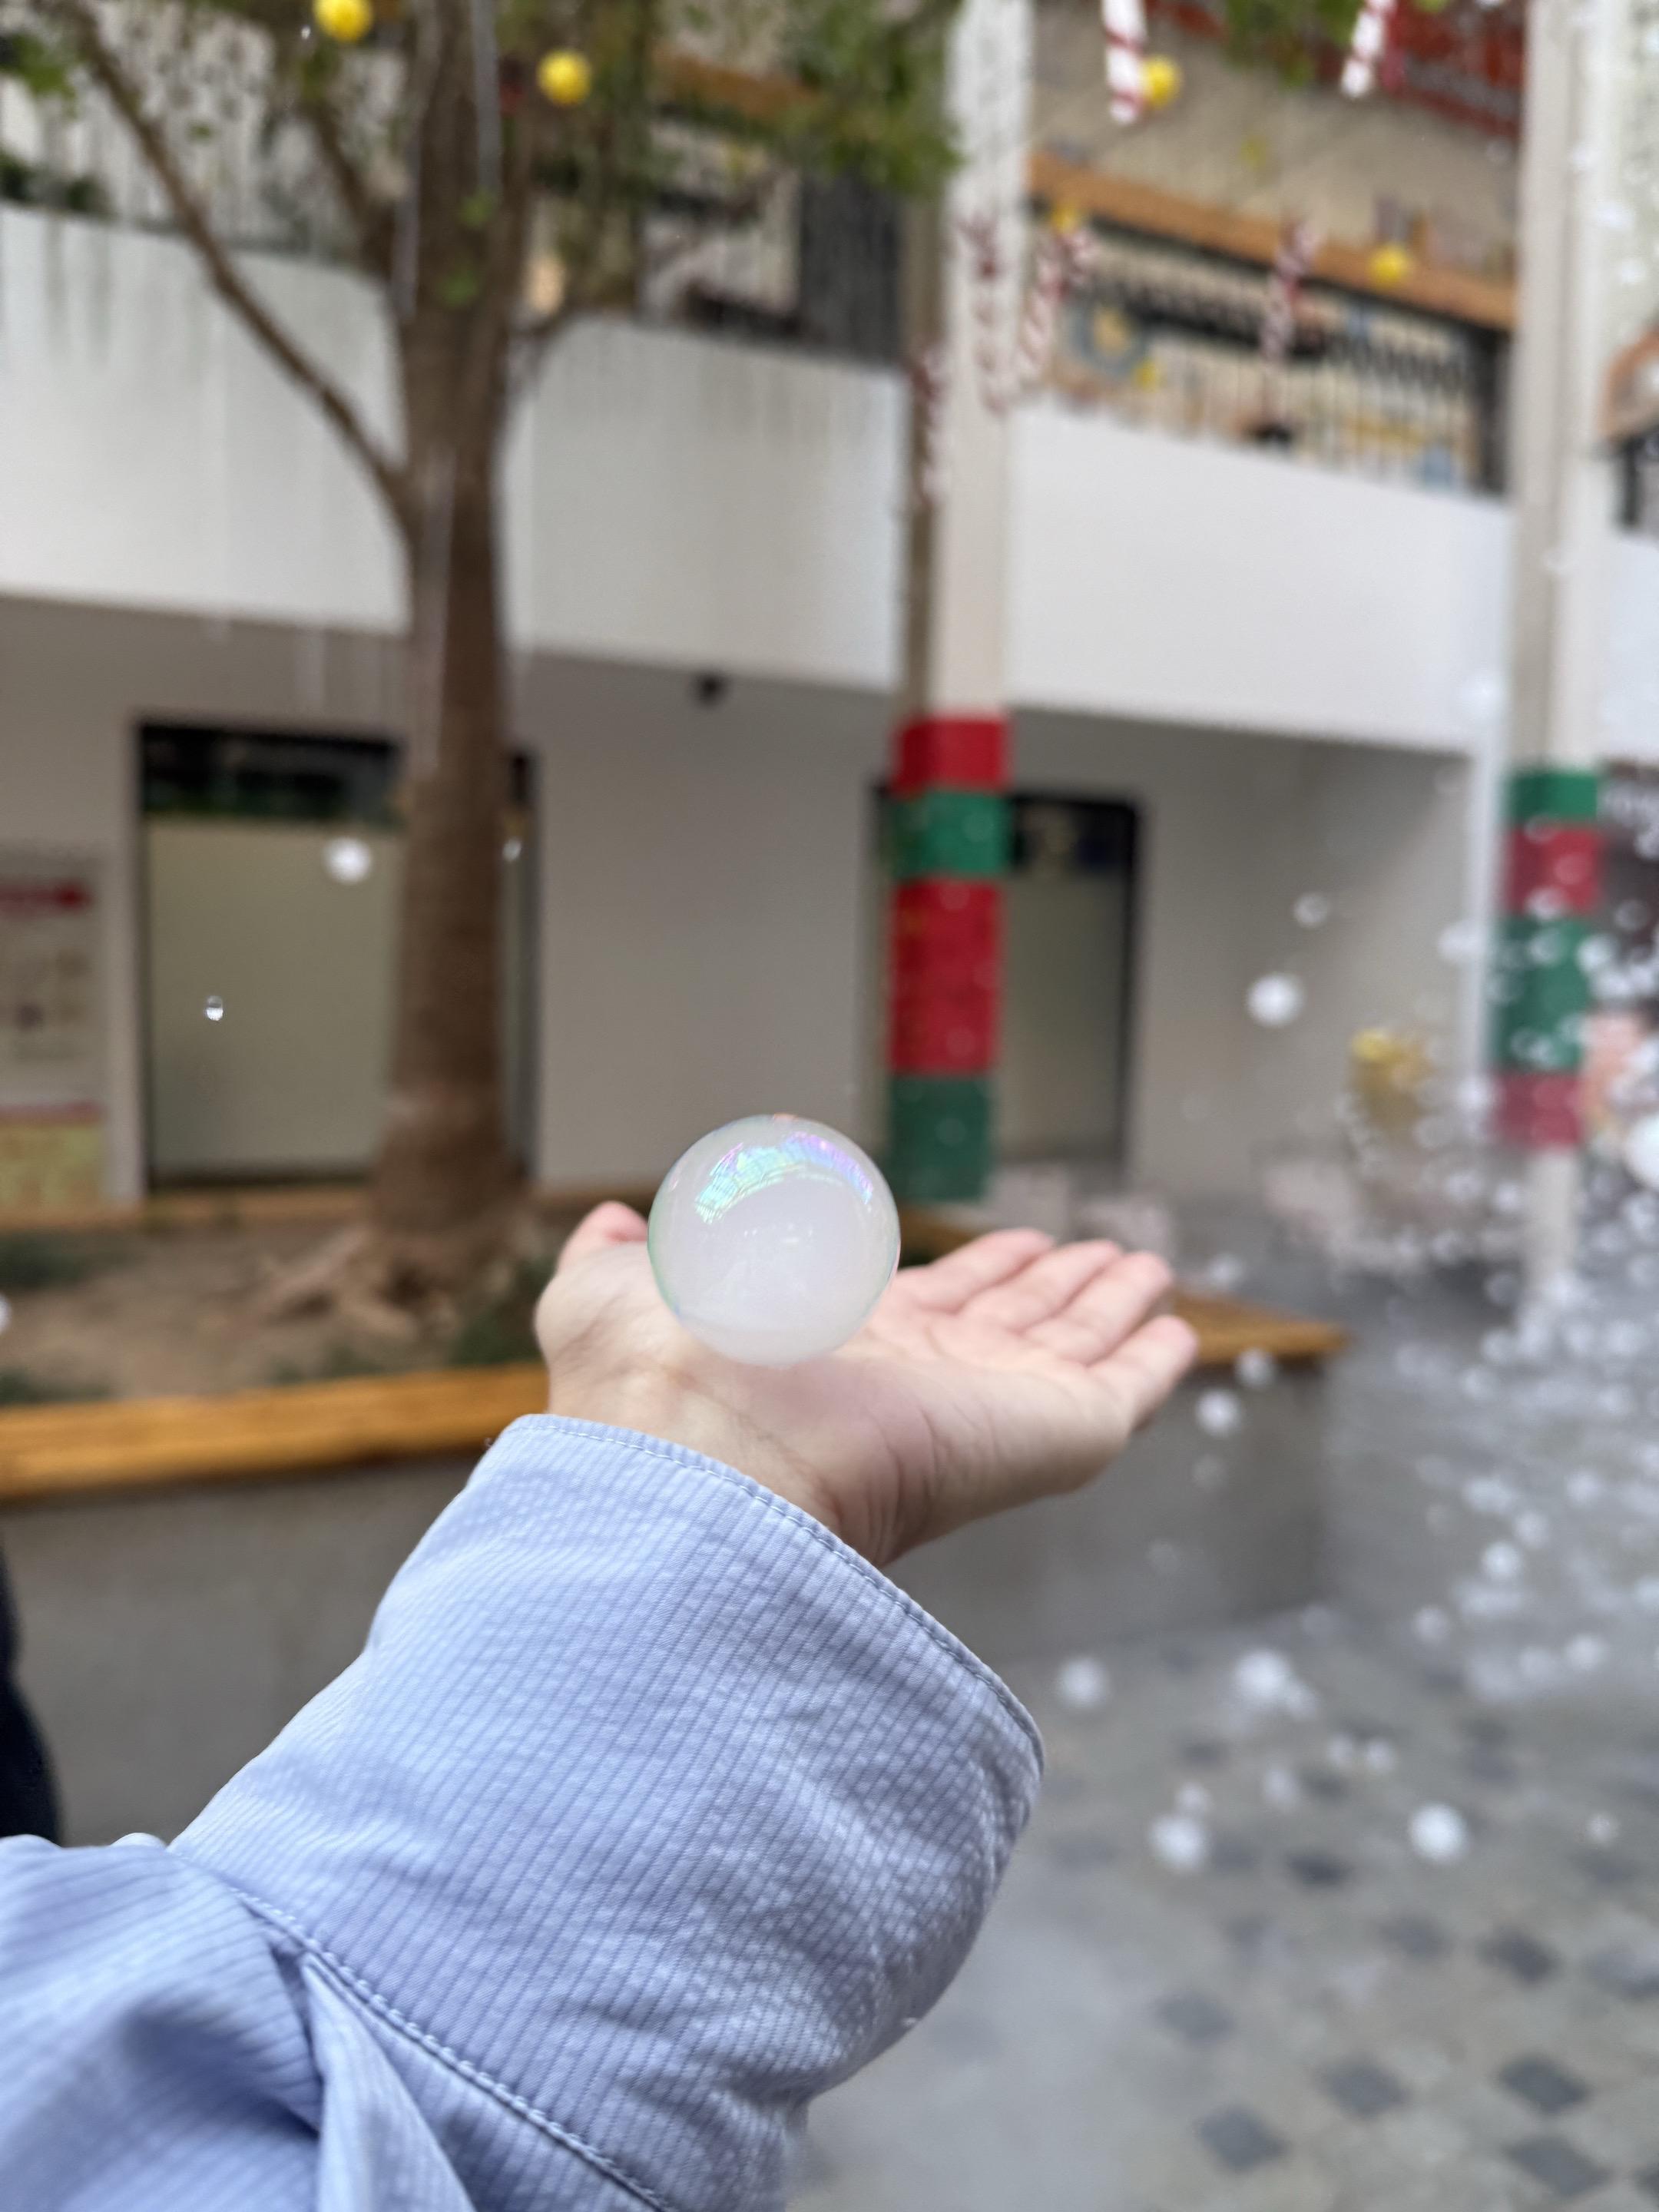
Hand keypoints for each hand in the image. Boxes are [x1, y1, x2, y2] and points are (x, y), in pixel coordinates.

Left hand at [535, 1205, 1197, 1569]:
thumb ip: (617, 1253)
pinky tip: (1182, 1333)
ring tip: (1149, 1271)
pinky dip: (1157, 1365)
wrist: (710, 1454)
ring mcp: (988, 1407)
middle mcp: (920, 1378)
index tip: (1019, 1244)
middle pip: (1011, 1325)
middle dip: (1057, 1288)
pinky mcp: (1047, 1434)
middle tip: (1106, 1254)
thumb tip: (614, 1220)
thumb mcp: (608, 1289)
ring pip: (1069, 1350)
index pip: (930, 1306)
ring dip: (1112, 1307)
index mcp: (839, 1344)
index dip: (977, 1275)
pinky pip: (1121, 1394)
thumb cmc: (656, 1374)